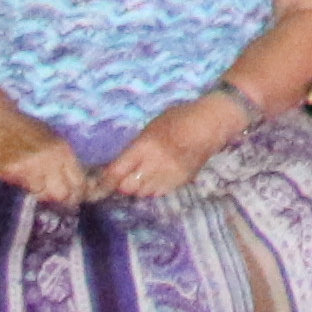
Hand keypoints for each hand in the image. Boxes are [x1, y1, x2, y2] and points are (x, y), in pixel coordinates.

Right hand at [0, 105, 92, 204]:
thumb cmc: (23, 128)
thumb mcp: (50, 139)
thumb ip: (61, 159)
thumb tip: (73, 182)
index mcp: (63, 149)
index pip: (79, 181)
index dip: (76, 193)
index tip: (70, 198)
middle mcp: (51, 158)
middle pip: (63, 194)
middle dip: (59, 199)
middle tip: (51, 196)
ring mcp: (32, 165)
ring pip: (43, 195)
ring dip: (39, 193)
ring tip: (33, 183)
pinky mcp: (13, 170)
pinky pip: (24, 188)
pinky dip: (23, 187)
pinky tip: (18, 177)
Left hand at [98, 98, 237, 199]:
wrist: (211, 124)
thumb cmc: (179, 118)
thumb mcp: (151, 127)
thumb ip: (135, 148)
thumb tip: (117, 166)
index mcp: (145, 146)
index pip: (116, 172)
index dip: (105, 180)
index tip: (100, 182)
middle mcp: (155, 164)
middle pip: (127, 187)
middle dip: (123, 183)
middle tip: (126, 175)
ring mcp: (168, 175)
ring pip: (142, 193)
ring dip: (138, 186)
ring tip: (144, 174)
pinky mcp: (180, 182)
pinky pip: (158, 193)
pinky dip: (153, 188)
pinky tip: (158, 176)